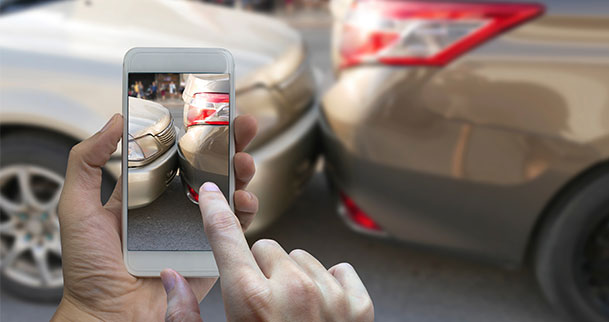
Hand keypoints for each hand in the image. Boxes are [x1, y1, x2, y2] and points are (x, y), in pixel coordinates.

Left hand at [51, 113, 257, 320]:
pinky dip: (246, 209)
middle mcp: (176, 205)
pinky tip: (243, 199)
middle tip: (241, 126)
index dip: (197, 132)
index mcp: (149, 191)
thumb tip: (115, 120)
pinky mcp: (211, 250)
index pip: (178, 153)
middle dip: (230, 144)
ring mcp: (196, 226)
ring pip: (228, 191)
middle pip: (211, 167)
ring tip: (244, 162)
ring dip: (242, 171)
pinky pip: (235, 226)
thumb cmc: (89, 268)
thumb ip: (86, 161)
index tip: (212, 112)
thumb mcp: (77, 206)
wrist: (109, 314)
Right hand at [160, 184, 373, 321]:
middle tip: (260, 303)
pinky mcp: (359, 305)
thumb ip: (185, 316)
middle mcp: (293, 290)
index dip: (214, 210)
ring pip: (302, 258)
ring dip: (293, 277)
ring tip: (291, 314)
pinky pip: (338, 270)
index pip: (225, 237)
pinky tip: (319, 311)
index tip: (212, 192)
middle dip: (259, 268)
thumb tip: (172, 279)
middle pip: (266, 248)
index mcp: (250, 300)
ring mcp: (330, 295)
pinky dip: (328, 285)